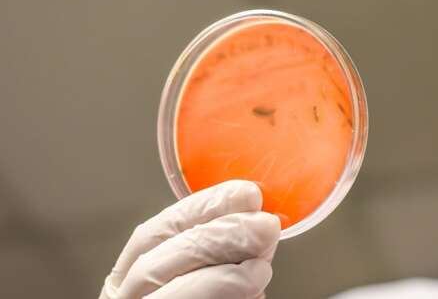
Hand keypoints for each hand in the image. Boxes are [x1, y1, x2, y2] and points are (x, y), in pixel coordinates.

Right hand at [99, 180, 280, 298]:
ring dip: (225, 274)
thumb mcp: (199, 276)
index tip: (245, 193)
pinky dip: (226, 297)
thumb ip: (219, 255)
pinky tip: (252, 292)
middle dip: (221, 235)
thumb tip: (261, 225)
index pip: (154, 232)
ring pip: (173, 292)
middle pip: (161, 260)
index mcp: (129, 278)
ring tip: (261, 267)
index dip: (201, 207)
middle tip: (265, 226)